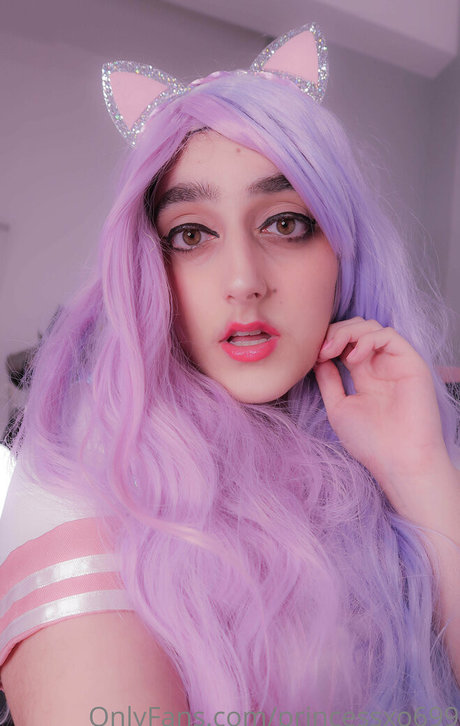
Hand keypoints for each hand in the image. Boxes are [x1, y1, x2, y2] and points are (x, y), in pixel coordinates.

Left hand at [314, 317, 449, 502]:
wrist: (398, 461)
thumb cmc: (370, 441)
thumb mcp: (338, 406)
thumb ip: (329, 380)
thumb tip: (316, 358)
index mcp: (364, 375)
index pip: (345, 343)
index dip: (327, 341)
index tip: (312, 354)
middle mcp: (380, 365)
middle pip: (356, 329)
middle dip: (334, 332)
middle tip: (321, 351)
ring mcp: (395, 363)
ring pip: (371, 327)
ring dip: (347, 332)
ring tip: (333, 351)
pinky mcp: (410, 363)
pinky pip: (389, 335)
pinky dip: (367, 338)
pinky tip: (353, 357)